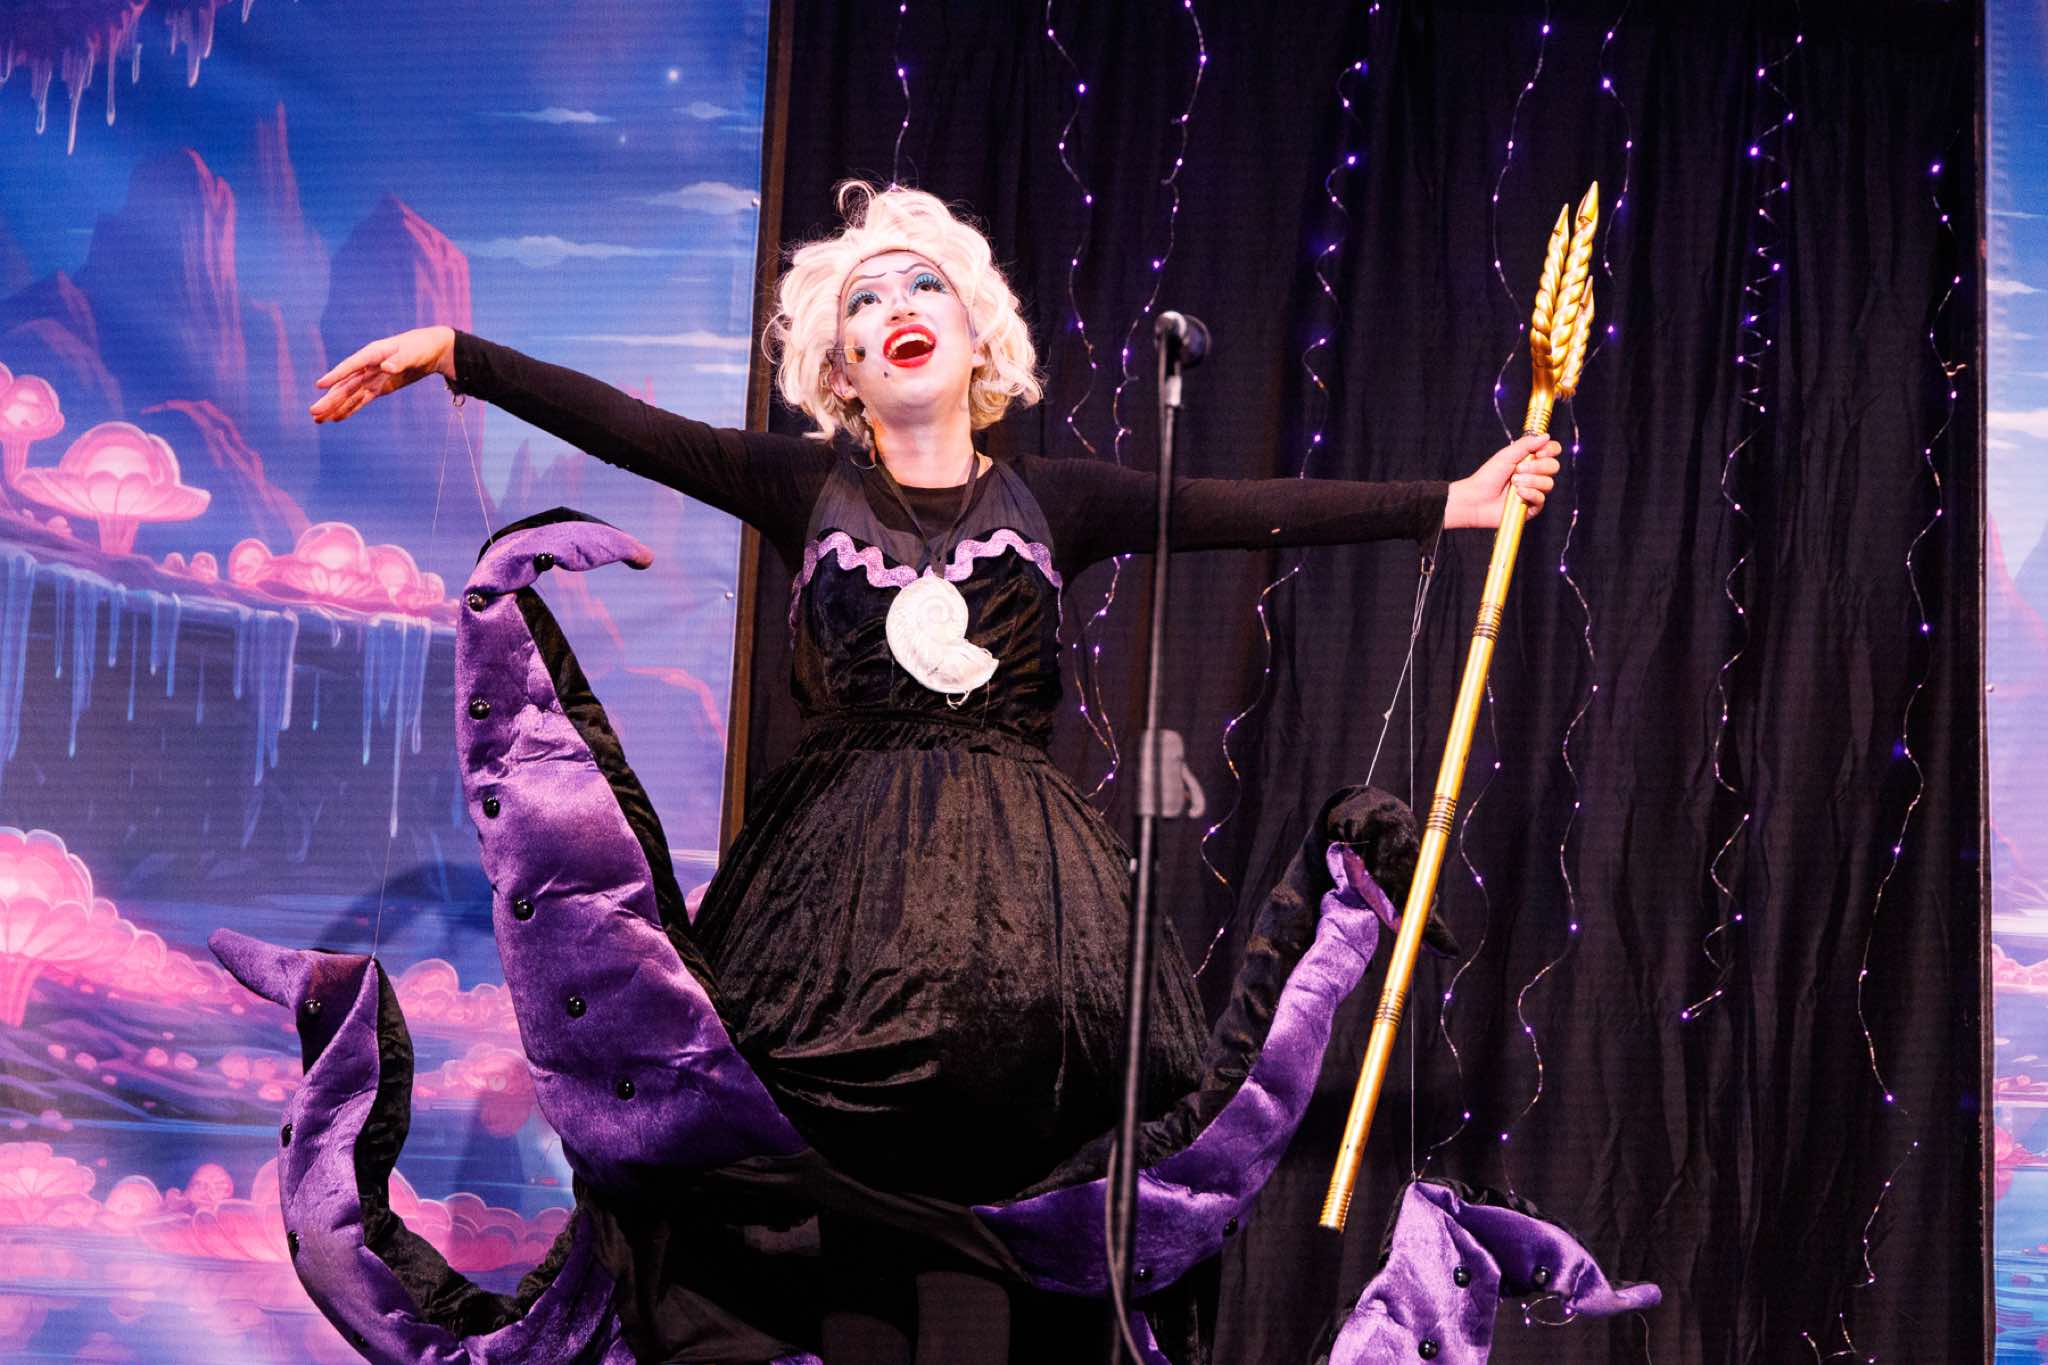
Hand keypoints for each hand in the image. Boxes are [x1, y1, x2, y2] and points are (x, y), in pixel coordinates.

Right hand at [309, 325, 456, 423]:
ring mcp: (371, 378)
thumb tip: (386, 367)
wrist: (429, 351)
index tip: (318, 385)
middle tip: (313, 412)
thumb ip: (399, 360)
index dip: (335, 375)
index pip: (350, 366)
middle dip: (330, 399)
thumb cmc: (420, 347)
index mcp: (372, 354)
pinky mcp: (378, 388)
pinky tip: (336, 418)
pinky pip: (361, 400)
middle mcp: (367, 366)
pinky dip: (350, 409)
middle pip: (345, 385)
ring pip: (349, 395)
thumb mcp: (412, 353)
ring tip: (318, 419)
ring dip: (335, 407)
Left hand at [1444, 433, 1561, 528]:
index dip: (1550, 450)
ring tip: (1513, 483)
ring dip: (1530, 481)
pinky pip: (1541, 499)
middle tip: (1518, 469)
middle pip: (1554, 466)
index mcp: (1530, 460)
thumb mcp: (1506, 455)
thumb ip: (1526, 445)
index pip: (1552, 451)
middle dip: (1537, 467)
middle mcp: (1535, 474)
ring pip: (1548, 483)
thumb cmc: (1487, 477)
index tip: (1539, 453)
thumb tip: (1546, 436)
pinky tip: (1518, 494)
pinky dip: (1530, 494)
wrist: (1476, 499)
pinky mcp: (1532, 507)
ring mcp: (1534, 490)